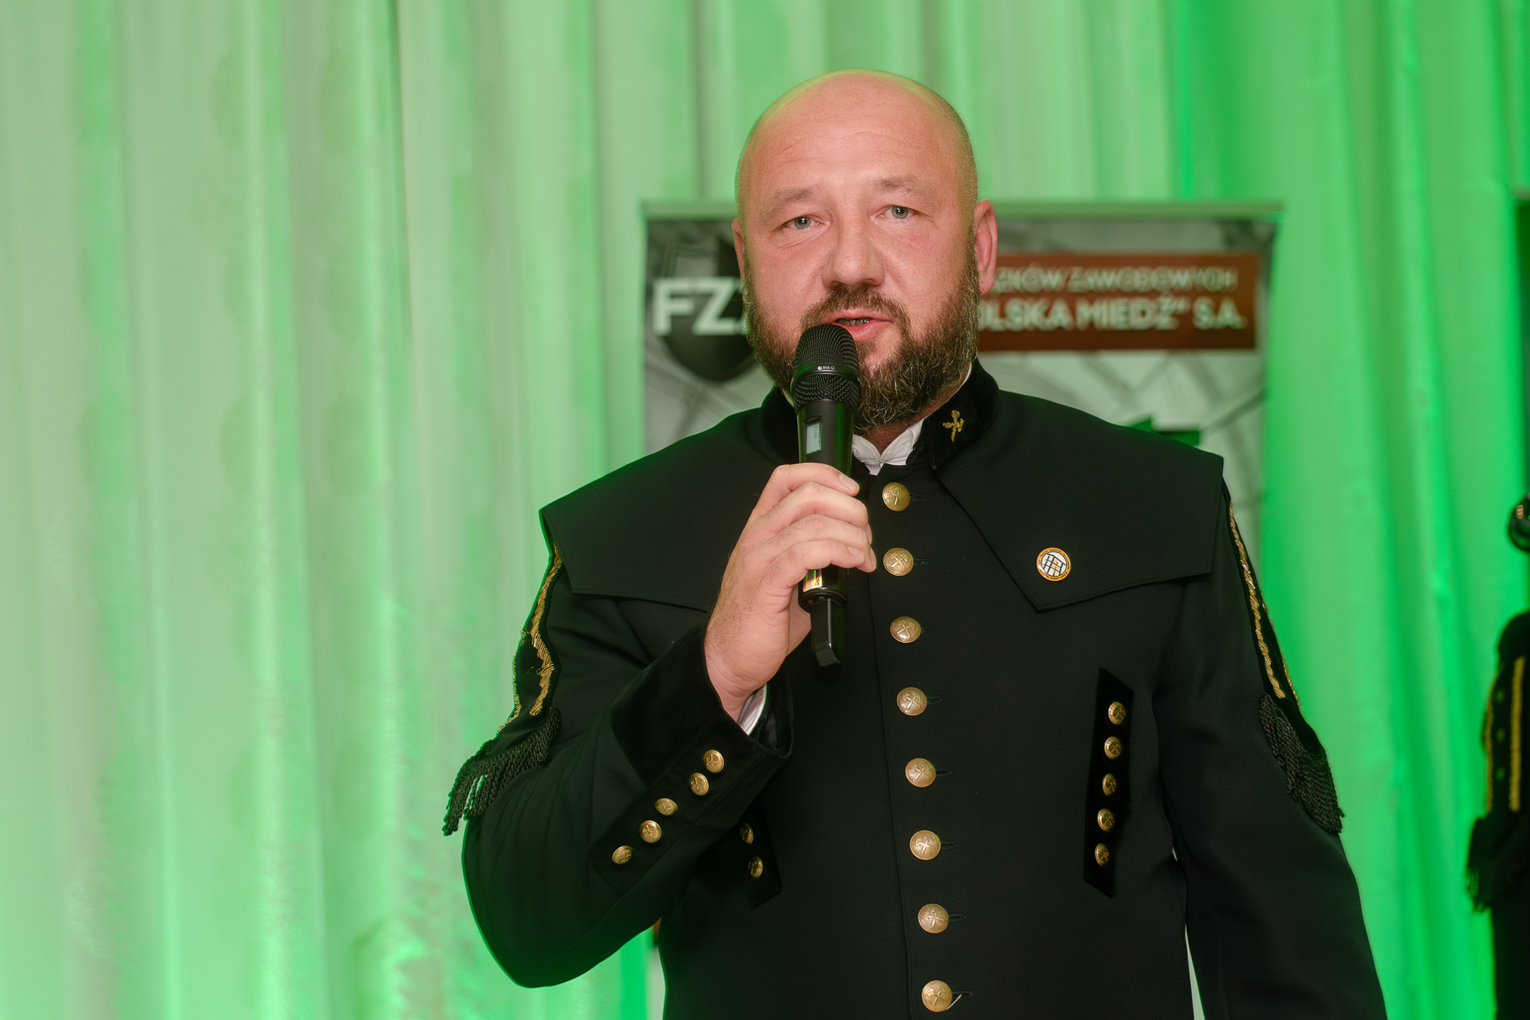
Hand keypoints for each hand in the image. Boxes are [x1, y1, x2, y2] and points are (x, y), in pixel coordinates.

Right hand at [704, 463, 875, 719]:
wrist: (728, 658)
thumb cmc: (761, 620)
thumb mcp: (788, 576)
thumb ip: (814, 555)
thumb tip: (855, 546)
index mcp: (760, 527)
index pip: (786, 478)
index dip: (823, 474)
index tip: (851, 489)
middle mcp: (757, 535)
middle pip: (808, 495)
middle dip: (849, 508)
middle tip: (865, 534)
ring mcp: (759, 558)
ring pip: (813, 523)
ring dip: (852, 535)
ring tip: (865, 555)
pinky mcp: (766, 584)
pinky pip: (806, 553)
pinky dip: (838, 551)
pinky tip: (854, 563)